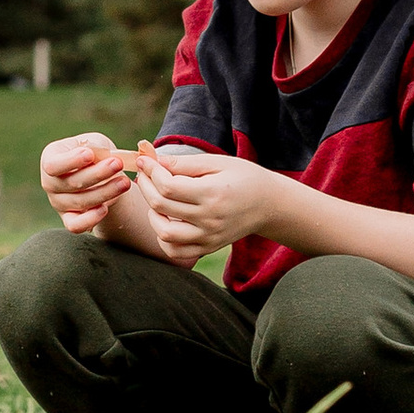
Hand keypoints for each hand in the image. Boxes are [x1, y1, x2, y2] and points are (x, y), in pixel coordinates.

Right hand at [39, 131, 134, 233]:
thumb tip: (104, 157)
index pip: (53, 164)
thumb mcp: (94, 143)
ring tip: (125, 182)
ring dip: (106, 192)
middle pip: (72, 183)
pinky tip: (106, 209)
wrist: (98, 173)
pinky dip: (90, 219)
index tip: (90, 154)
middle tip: (118, 164)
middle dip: (98, 174)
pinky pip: (76, 225)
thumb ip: (95, 148)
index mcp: (50, 159)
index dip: (71, 160)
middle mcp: (50, 183)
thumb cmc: (94, 153)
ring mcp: (58, 203)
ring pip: (80, 202)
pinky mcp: (69, 219)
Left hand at [137, 145, 279, 262]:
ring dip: (151, 214)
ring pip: (164, 233)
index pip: (168, 186)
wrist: (269, 204)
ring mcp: (209, 237)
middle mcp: (209, 219)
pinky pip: (176, 251)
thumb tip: (154, 161)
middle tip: (144, 174)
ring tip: (155, 197)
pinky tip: (164, 220)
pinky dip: (163, 238)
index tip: (144, 161)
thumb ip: (185, 163)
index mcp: (212, 194)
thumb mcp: (217, 162)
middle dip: (146, 186)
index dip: (151, 172)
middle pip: (161, 206)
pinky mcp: (208, 248)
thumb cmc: (243, 177)